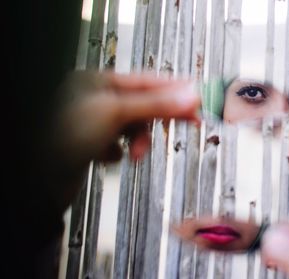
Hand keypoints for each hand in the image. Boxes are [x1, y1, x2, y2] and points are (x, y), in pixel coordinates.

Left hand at [49, 71, 199, 206]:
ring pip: (132, 127)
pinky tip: (110, 156)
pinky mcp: (90, 144)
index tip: (197, 95)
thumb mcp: (116, 112)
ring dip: (138, 141)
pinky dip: (120, 152)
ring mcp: (91, 122)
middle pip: (141, 104)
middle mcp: (94, 99)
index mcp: (96, 81)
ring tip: (135, 153)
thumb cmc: (62, 137)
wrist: (40, 181)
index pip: (146, 81)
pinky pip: (119, 144)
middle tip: (190, 122)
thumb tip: (188, 96)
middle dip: (158, 118)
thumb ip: (155, 104)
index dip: (174, 88)